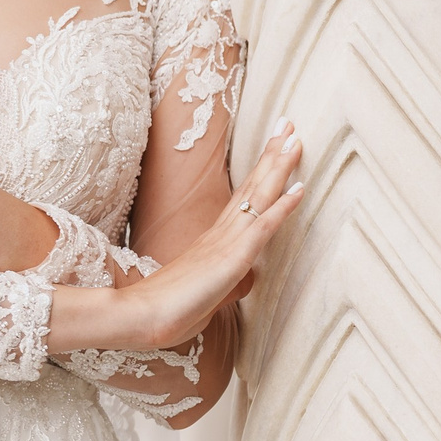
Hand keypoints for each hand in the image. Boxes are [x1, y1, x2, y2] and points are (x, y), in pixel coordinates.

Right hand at [94, 118, 304, 350]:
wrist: (141, 316)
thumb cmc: (166, 310)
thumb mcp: (199, 292)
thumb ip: (214, 283)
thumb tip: (224, 285)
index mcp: (213, 239)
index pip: (242, 197)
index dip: (260, 172)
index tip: (274, 146)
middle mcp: (220, 232)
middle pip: (252, 185)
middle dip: (272, 154)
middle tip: (288, 124)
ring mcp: (226, 242)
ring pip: (258, 196)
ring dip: (279, 167)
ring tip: (295, 139)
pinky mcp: (232, 258)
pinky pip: (263, 227)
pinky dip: (283, 207)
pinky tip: (299, 189)